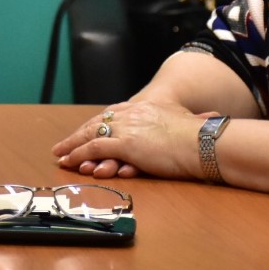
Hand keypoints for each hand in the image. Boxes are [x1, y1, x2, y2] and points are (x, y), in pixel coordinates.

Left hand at [52, 101, 214, 180]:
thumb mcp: (188, 124)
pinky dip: (79, 154)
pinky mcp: (125, 144)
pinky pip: (95, 148)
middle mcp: (132, 114)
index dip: (98, 124)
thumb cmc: (201, 137)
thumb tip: (208, 117)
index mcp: (145, 108)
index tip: (87, 131)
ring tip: (60, 154)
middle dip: (79, 134)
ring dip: (73, 145)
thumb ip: (185, 122)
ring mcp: (127, 128)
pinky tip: (69, 161)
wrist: (203, 142)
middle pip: (98, 122)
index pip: (113, 114)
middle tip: (64, 144)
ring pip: (91, 134)